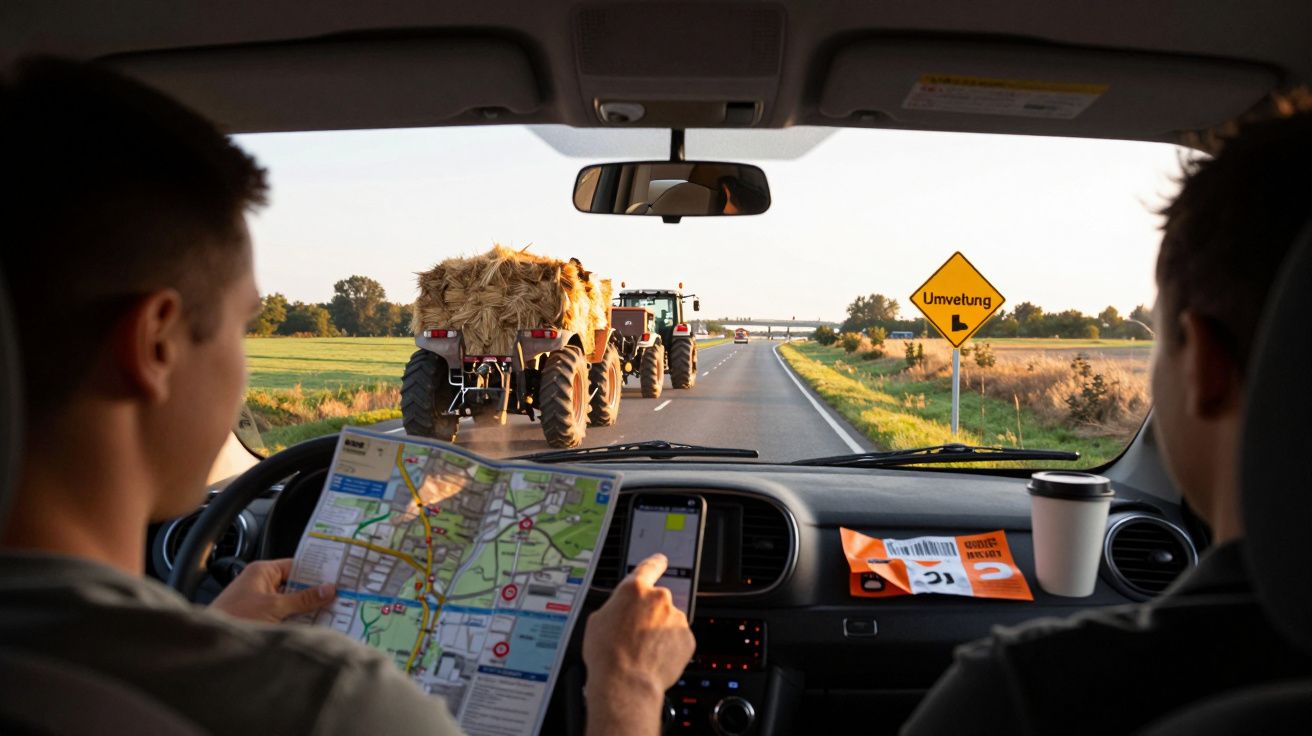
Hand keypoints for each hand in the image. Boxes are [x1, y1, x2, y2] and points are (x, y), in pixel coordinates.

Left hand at [209, 558, 335, 623]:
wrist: (210, 644)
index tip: (337, 577)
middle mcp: (261, 583)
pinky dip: (296, 618)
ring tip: (332, 610)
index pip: (296, 565)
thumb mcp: (274, 607)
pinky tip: (313, 624)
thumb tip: (328, 589)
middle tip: (339, 595)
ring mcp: (260, 601)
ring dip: (306, 607)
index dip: (316, 572)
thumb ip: (303, 599)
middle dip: (314, 592)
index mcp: (262, 571)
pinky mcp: (259, 617)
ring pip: (290, 601)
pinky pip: (284, 614)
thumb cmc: (235, 618)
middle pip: (295, 584)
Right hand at [583, 554, 695, 735]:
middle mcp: (658, 599)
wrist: (625, 683)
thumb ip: (615, 607)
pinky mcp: (687, 638)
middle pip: (657, 601)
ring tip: (643, 651)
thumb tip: (619, 610)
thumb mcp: (597, 621)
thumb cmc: (606, 655)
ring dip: (660, 632)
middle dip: (650, 615)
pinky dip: (670, 647)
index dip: (655, 563)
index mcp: (633, 590)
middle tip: (636, 635)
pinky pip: (679, 639)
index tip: (661, 561)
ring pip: (669, 621)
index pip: (649, 567)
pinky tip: (655, 658)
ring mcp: (675, 618)